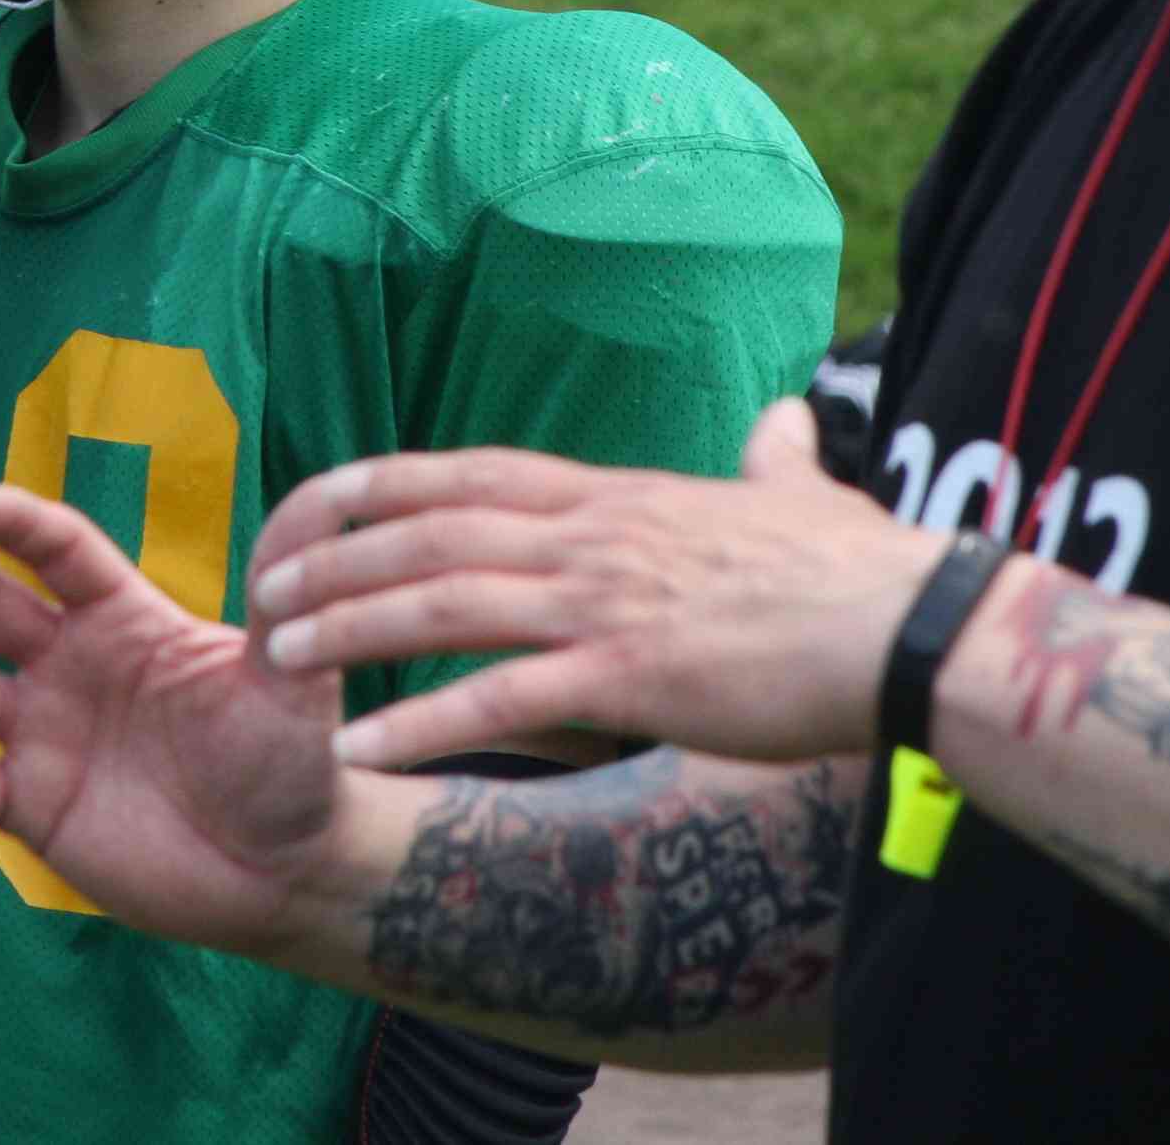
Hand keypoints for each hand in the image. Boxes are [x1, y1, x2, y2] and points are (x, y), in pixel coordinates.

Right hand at [0, 484, 354, 956]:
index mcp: (126, 618)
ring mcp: (42, 733)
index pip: (61, 553)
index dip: (18, 525)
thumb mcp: (294, 679)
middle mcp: (70, 663)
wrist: (283, 871)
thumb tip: (324, 497)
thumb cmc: (295, 761)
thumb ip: (286, 600)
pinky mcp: (28, 804)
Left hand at [247, 401, 953, 769]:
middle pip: (428, 534)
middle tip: (260, 595)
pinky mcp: (627, 676)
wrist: (909, 627)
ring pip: (440, 603)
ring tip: (277, 660)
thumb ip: (771, 461)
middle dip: (332, 562)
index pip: (467, 473)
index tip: (309, 501)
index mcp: (616, 496)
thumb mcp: (799, 495)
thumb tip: (782, 419)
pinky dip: (418, 723)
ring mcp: (605, 602)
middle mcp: (593, 536)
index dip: (377, 486)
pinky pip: (498, 698)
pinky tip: (358, 750)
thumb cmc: (859, 571)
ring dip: (347, 631)